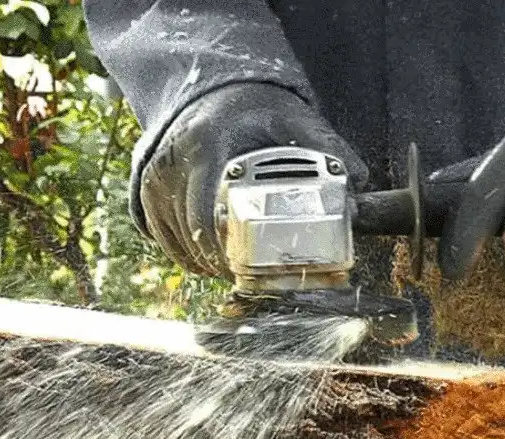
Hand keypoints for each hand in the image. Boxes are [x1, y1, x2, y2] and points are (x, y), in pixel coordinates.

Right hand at [139, 83, 367, 277]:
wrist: (209, 95)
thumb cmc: (253, 111)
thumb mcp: (292, 120)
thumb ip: (325, 149)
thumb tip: (357, 182)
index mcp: (208, 145)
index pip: (210, 216)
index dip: (231, 251)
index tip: (255, 268)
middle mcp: (173, 164)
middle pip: (194, 236)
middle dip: (225, 263)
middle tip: (252, 277)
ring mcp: (156, 182)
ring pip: (179, 245)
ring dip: (209, 264)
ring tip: (236, 268)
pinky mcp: (147, 196)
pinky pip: (167, 242)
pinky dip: (190, 257)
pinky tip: (213, 258)